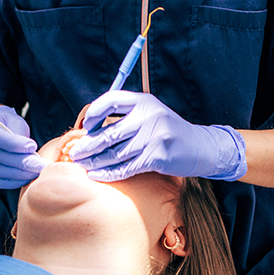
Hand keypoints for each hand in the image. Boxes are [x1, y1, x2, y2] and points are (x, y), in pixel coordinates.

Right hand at [0, 105, 46, 188]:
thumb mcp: (15, 120)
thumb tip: (30, 151)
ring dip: (20, 174)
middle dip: (23, 163)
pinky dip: (13, 181)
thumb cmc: (7, 123)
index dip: (15, 144)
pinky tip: (27, 178)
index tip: (33, 146)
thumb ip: (19, 134)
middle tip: (41, 165)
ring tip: (37, 172)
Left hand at [69, 91, 246, 181]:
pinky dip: (108, 173)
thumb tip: (90, 126)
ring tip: (83, 164)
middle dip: (89, 144)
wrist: (198, 146)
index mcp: (144, 101)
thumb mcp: (150, 113)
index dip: (94, 112)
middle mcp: (149, 116)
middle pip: (110, 131)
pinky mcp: (157, 157)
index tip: (85, 125)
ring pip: (116, 152)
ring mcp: (154, 137)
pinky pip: (126, 167)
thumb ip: (125, 115)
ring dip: (95, 160)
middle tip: (75, 152)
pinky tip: (97, 174)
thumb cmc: (167, 130)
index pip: (112, 100)